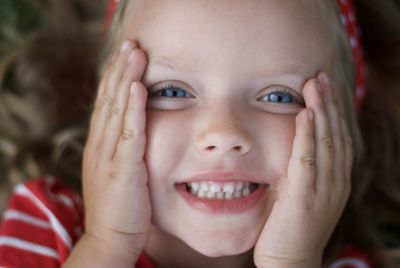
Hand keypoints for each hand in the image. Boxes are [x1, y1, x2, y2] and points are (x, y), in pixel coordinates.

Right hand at [81, 40, 150, 261]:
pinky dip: (131, 108)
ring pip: (116, 109)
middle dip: (119, 70)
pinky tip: (137, 87)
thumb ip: (123, 151)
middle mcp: (100, 146)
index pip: (106, 104)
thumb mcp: (118, 173)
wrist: (110, 240)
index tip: (124, 57)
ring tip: (134, 53)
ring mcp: (109, 156)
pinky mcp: (122, 169)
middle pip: (108, 100)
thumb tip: (135, 133)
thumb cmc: (120, 208)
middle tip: (129, 44)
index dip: (114, 79)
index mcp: (100, 146)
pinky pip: (128, 133)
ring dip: (125, 78)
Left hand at [253, 73, 352, 267]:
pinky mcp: (304, 197)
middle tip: (321, 77)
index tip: (324, 88)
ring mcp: (323, 190)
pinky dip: (308, 136)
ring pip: (325, 142)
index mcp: (334, 180)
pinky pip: (308, 160)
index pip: (336, 139)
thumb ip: (298, 171)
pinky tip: (306, 115)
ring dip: (321, 111)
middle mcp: (335, 181)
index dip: (332, 112)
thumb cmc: (289, 227)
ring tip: (315, 85)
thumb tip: (290, 147)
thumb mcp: (298, 193)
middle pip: (335, 134)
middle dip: (329, 104)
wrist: (289, 262)